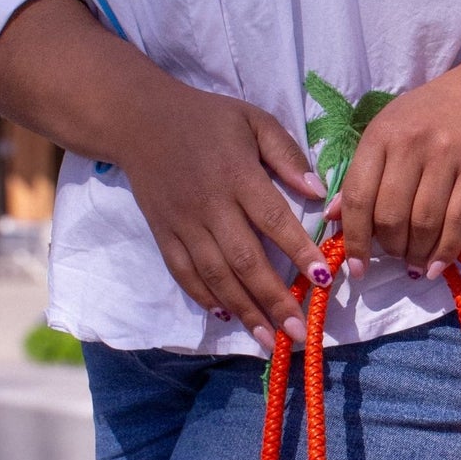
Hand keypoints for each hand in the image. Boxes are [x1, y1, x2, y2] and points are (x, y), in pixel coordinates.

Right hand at [117, 82, 332, 348]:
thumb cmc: (206, 118)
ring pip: (216, 276)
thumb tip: (318, 192)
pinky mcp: (164, 235)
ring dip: (245, 311)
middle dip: (274, 300)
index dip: (298, 251)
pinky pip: (184, 274)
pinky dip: (205, 298)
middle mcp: (209, 205)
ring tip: (270, 340)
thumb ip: (286, 154)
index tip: (323, 280)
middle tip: (299, 333)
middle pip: (245, 260)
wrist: (137, 119)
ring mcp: (183, 224)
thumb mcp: (252, 120)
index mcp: (237, 174)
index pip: (273, 219)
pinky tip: (227, 318)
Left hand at [327, 62, 460, 281]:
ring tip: (415, 261)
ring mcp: (447, 155)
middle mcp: (411, 143)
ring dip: (417, 253)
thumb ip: (363, 173)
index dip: (354, 239)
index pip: (358, 196)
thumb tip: (332, 217)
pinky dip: (445, 252)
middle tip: (396, 254)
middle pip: (391, 216)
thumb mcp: (390, 131)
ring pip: (424, 224)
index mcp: (381, 134)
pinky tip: (436, 266)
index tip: (356, 268)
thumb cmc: (434, 113)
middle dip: (391, 247)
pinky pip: (459, 222)